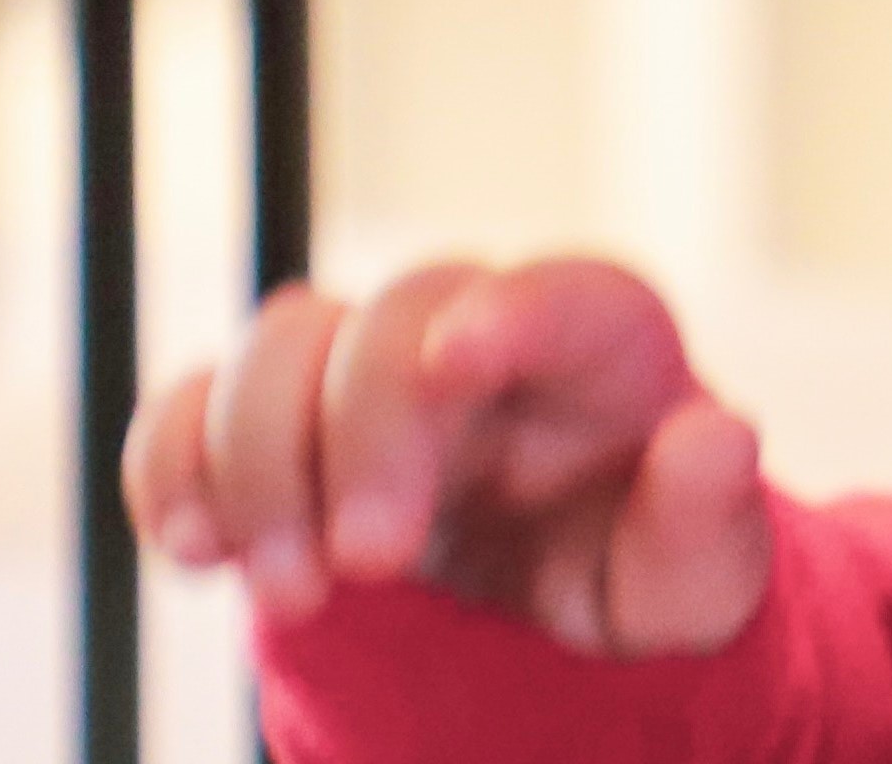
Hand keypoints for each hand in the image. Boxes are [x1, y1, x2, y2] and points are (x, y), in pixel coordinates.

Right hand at [124, 257, 772, 658]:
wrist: (556, 599)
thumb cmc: (639, 565)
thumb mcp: (699, 576)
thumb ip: (706, 515)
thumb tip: (718, 437)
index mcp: (600, 344)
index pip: (566, 292)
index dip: (510, 310)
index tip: (459, 361)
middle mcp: (476, 330)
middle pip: (398, 317)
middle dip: (366, 431)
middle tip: (368, 562)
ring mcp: (368, 370)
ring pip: (285, 339)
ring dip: (258, 454)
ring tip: (288, 587)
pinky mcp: (283, 427)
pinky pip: (196, 403)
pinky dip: (173, 461)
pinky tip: (191, 548)